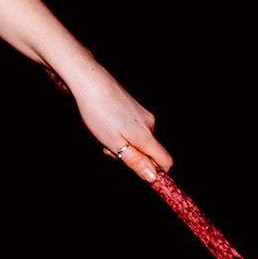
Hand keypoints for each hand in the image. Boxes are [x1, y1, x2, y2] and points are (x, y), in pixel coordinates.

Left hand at [67, 61, 171, 182]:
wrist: (90, 81)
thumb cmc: (98, 113)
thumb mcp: (113, 144)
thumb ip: (135, 161)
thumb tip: (154, 177)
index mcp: (146, 137)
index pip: (166, 162)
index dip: (157, 172)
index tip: (136, 170)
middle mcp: (150, 124)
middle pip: (151, 152)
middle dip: (133, 157)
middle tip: (109, 150)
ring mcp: (143, 114)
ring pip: (140, 140)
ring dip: (125, 144)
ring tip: (104, 135)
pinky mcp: (135, 107)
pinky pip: (135, 128)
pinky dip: (123, 132)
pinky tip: (106, 124)